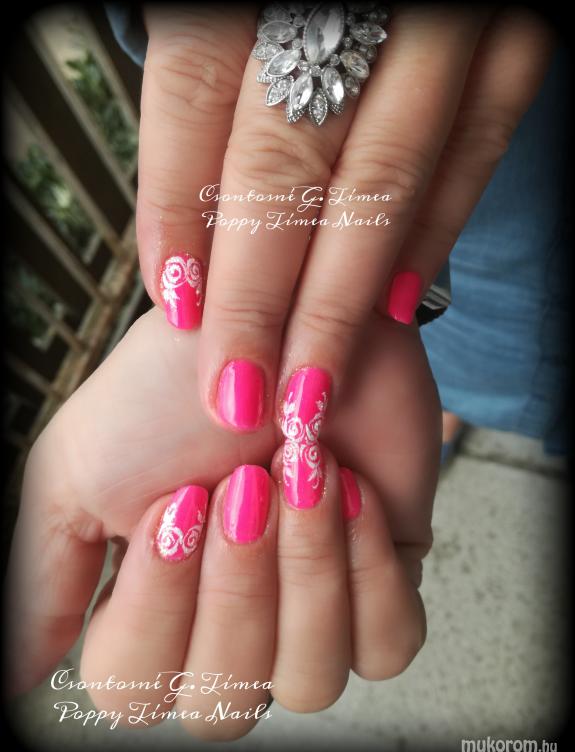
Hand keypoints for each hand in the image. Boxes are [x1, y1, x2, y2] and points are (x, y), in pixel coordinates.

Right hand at [6, 308, 439, 735]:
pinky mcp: (381, 582)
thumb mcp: (80, 472)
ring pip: (308, 684)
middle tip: (243, 481)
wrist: (277, 319)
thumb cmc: (175, 386)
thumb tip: (14, 688)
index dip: (156, 609)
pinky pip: (386, 645)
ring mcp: (310, 610)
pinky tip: (351, 491)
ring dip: (302, 569)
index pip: (135, 692)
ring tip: (300, 472)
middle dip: (235, 586)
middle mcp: (229, 626)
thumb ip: (46, 580)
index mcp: (151, 609)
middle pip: (224, 706)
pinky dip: (365, 570)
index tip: (176, 501)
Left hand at [137, 4, 552, 433]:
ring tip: (308, 387)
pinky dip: (434, 232)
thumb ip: (217, 107)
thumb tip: (190, 248)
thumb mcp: (236, 12)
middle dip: (256, 297)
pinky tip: (394, 307)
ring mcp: (443, 9)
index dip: (176, 209)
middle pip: (283, 162)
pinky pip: (479, 144)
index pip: (193, 93)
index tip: (176, 310)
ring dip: (339, 300)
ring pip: (383, 175)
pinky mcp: (515, 32)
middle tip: (237, 393)